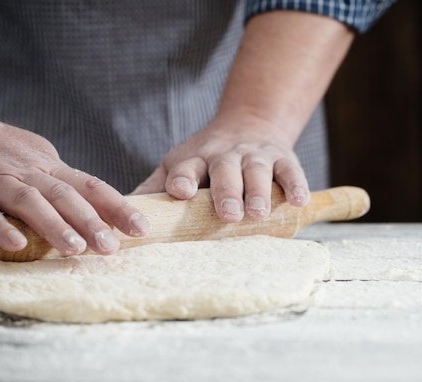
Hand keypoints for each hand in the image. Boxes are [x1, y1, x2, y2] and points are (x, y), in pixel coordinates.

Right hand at [0, 114, 149, 254]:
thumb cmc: (3, 151)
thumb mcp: (41, 161)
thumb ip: (68, 185)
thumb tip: (106, 210)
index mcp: (51, 167)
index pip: (91, 186)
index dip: (117, 207)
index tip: (140, 227)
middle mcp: (28, 173)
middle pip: (64, 195)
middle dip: (90, 222)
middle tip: (111, 247)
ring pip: (28, 201)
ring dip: (53, 225)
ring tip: (74, 248)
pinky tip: (16, 244)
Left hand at [131, 115, 309, 221]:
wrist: (249, 123)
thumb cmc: (207, 156)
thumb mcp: (178, 164)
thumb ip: (155, 188)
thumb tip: (123, 218)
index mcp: (195, 159)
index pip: (186, 167)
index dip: (182, 178)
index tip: (180, 191)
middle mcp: (224, 155)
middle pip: (225, 170)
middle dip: (226, 192)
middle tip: (228, 214)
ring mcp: (254, 156)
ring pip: (256, 171)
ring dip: (258, 191)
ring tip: (258, 214)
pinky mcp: (282, 159)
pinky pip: (290, 171)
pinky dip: (295, 185)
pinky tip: (297, 201)